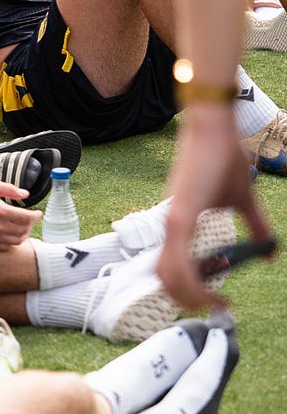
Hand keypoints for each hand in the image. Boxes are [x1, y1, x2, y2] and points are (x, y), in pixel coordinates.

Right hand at [0, 180, 38, 250]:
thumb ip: (10, 189)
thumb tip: (25, 194)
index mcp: (1, 211)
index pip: (28, 218)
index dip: (36, 215)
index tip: (38, 213)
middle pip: (24, 230)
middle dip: (30, 223)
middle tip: (29, 218)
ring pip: (17, 240)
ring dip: (23, 234)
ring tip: (22, 227)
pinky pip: (6, 247)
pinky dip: (12, 242)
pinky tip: (10, 234)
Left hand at [157, 105, 272, 309]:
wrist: (213, 129)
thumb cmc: (223, 159)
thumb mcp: (242, 200)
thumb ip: (255, 225)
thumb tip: (270, 254)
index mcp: (180, 224)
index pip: (171, 267)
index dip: (187, 289)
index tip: (215, 298)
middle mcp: (170, 226)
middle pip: (164, 278)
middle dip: (185, 300)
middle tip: (213, 306)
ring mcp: (172, 222)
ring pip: (167, 275)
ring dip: (188, 296)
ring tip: (213, 301)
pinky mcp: (179, 216)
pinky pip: (177, 259)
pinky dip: (190, 282)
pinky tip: (211, 289)